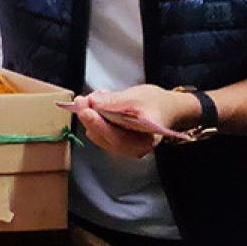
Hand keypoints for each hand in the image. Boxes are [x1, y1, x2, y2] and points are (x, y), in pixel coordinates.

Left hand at [70, 85, 198, 158]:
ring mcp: (123, 147)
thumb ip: (115, 100)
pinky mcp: (115, 141)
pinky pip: (98, 132)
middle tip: (81, 100)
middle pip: (104, 138)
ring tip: (88, 99)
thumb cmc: (156, 103)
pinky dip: (93, 118)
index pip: (118, 138)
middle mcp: (133, 149)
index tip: (86, 110)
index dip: (99, 125)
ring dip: (89, 117)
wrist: (166, 108)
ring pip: (98, 135)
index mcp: (145, 141)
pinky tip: (93, 105)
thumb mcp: (138, 96)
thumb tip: (92, 101)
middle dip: (89, 118)